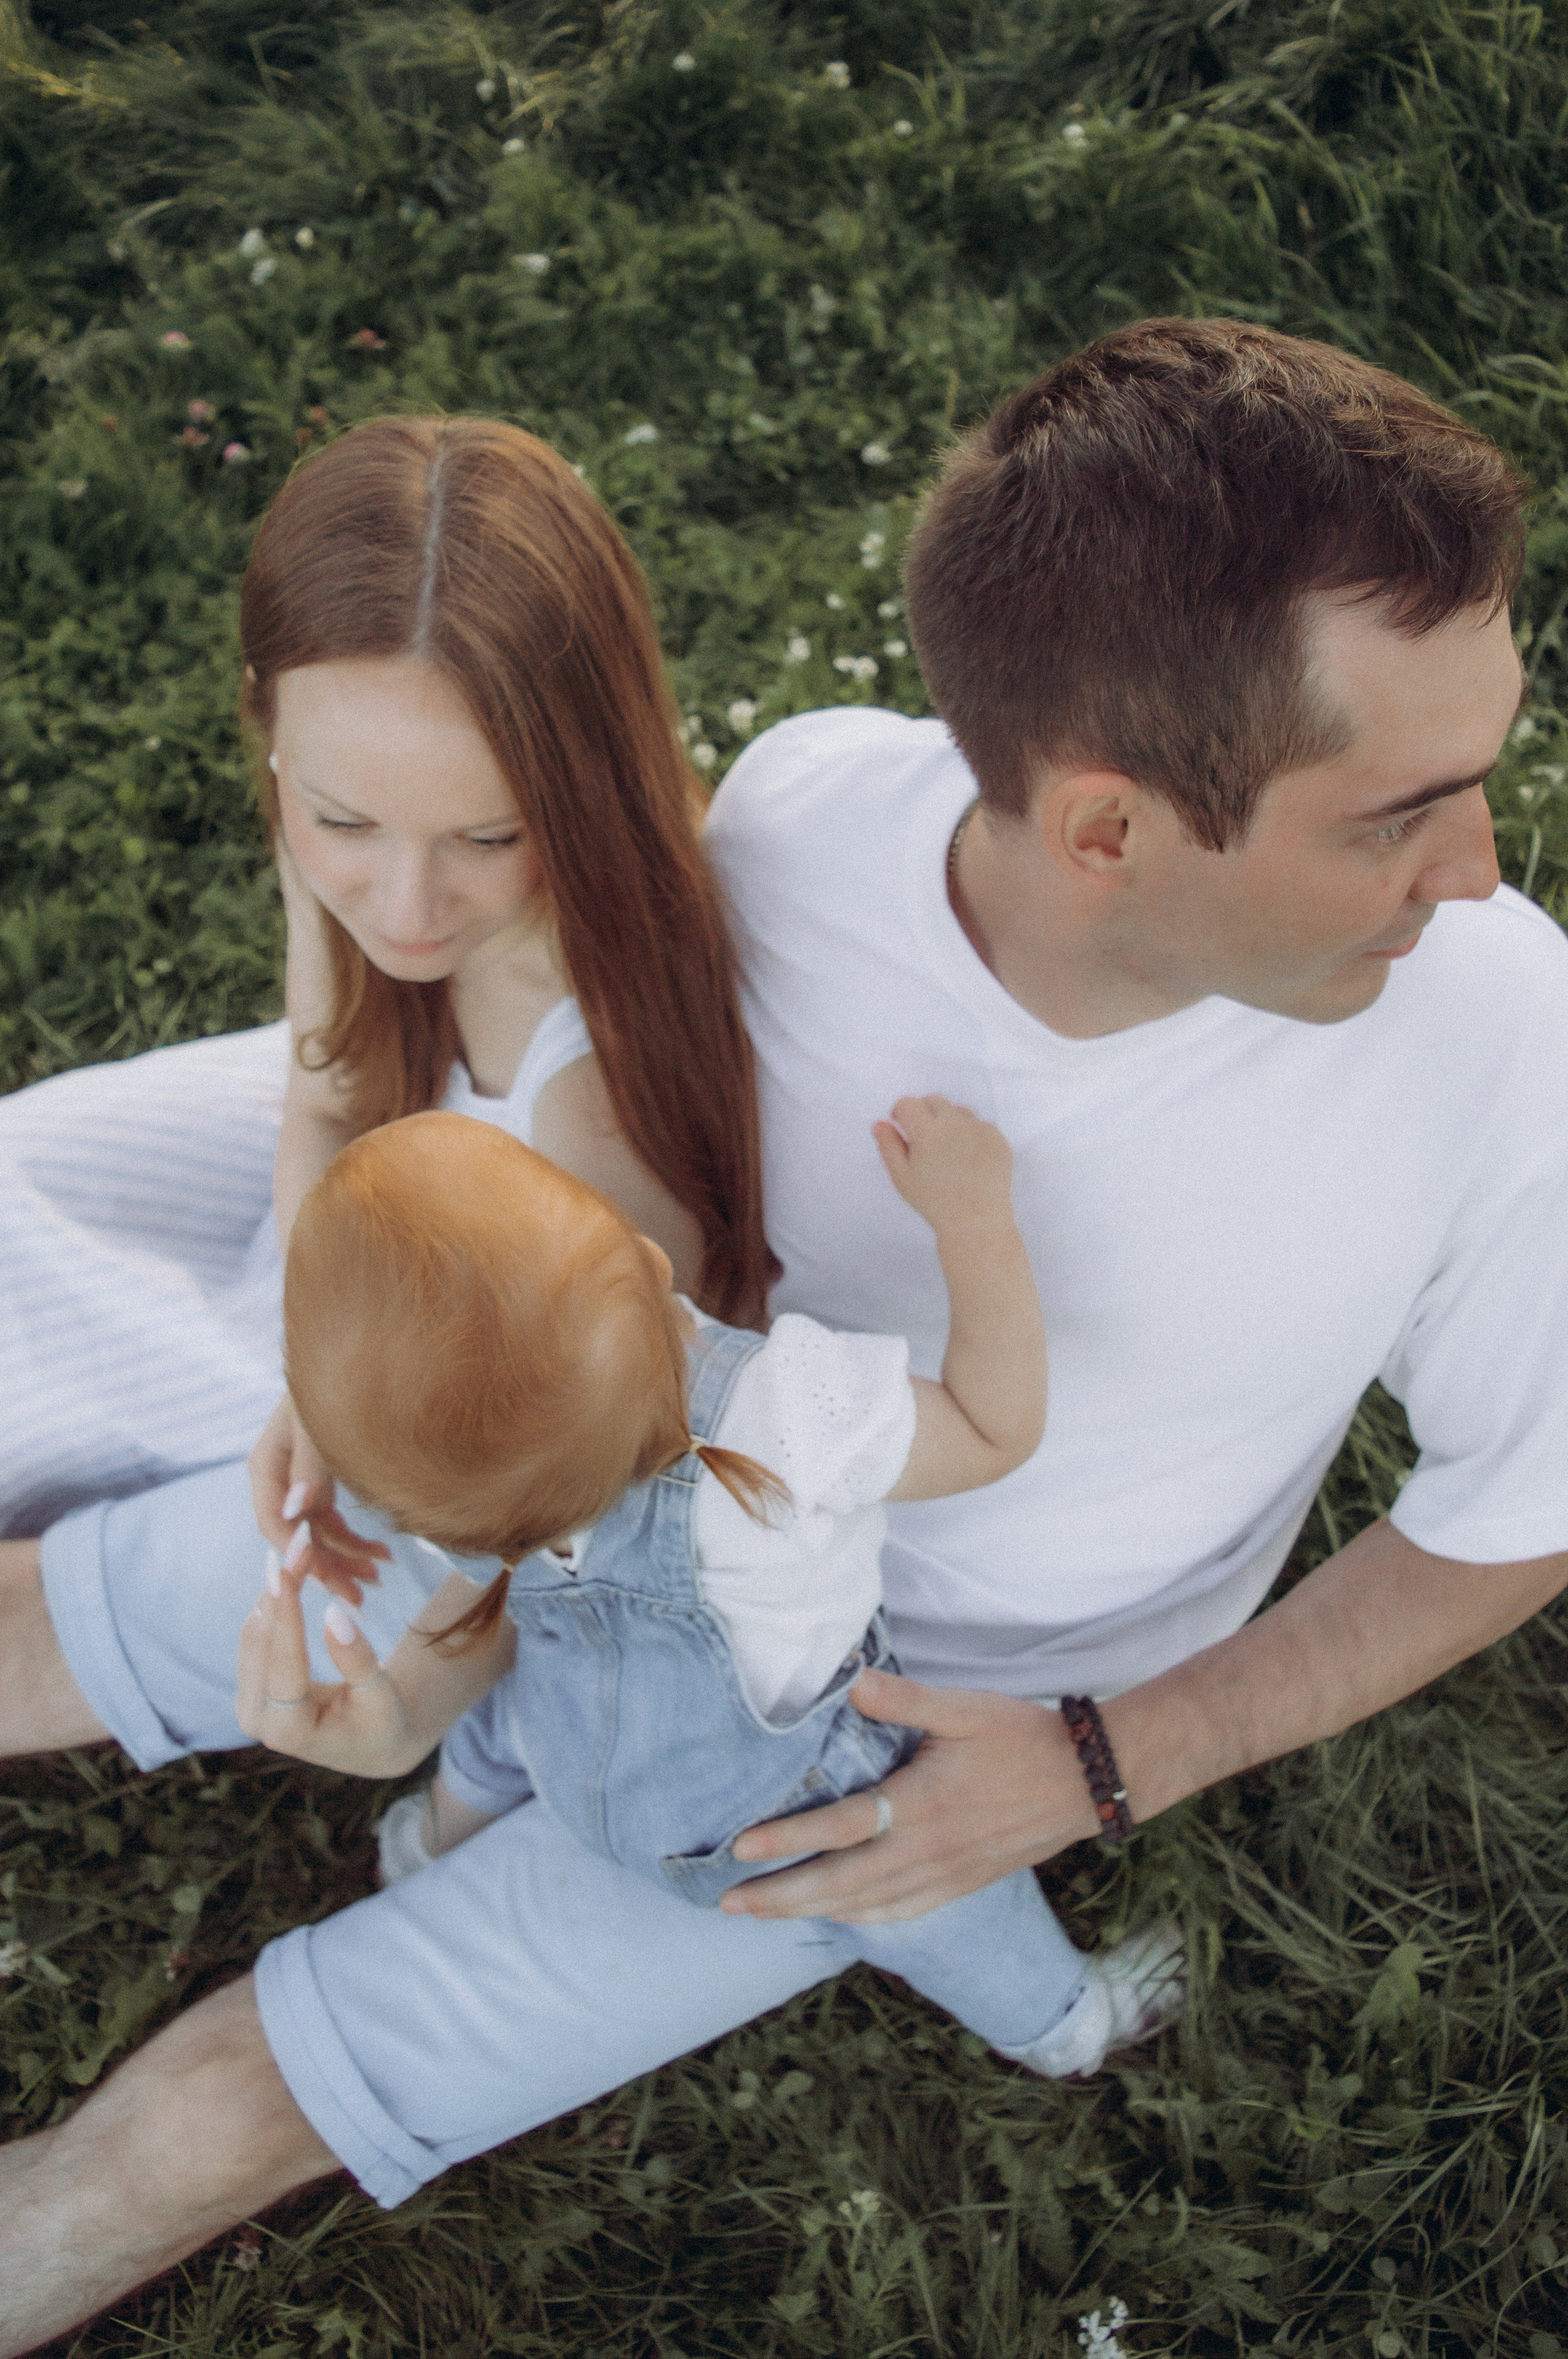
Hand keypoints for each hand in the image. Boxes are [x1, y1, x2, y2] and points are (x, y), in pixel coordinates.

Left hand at [236, 1549, 420, 1776]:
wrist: (370, 1744)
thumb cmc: (383, 1721)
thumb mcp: (380, 1695)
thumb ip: (356, 1659)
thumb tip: (333, 1613)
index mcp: (290, 1730)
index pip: (283, 1662)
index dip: (286, 1611)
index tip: (288, 1566)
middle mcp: (258, 1722)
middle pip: (261, 1643)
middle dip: (280, 1589)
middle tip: (298, 1541)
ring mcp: (250, 1707)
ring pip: (254, 1636)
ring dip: (275, 1591)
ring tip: (298, 1550)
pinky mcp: (251, 1690)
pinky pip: (256, 1639)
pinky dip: (274, 1605)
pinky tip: (291, 1574)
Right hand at [248, 1392, 388, 1606]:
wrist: (365, 1352)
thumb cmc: (341, 1379)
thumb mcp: (321, 1419)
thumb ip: (311, 1464)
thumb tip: (296, 1513)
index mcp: (268, 1463)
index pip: (274, 1521)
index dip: (296, 1552)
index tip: (322, 1577)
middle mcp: (280, 1476)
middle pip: (296, 1535)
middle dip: (327, 1568)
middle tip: (359, 1597)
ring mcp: (302, 1481)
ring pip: (317, 1534)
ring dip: (346, 1559)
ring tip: (377, 1580)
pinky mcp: (325, 1481)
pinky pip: (333, 1521)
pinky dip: (356, 1541)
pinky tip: (384, 1555)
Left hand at [719, 1668, 1100, 1922]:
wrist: (1084, 1783)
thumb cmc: (1020, 1738)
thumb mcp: (964, 1708)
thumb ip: (904, 1699)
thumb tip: (850, 1682)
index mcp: (921, 1806)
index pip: (840, 1828)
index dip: (787, 1839)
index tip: (738, 1847)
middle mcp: (926, 1852)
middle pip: (839, 1884)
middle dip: (779, 1897)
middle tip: (726, 1903)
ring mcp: (943, 1877)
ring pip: (863, 1906)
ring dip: (807, 1912)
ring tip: (761, 1913)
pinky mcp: (959, 1887)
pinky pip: (898, 1913)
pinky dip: (858, 1920)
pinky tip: (835, 1917)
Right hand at [873, 1096, 1013, 1233]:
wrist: (975, 1219)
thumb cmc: (934, 1202)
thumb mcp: (902, 1177)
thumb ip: (889, 1146)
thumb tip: (880, 1123)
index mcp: (927, 1131)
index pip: (908, 1103)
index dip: (901, 1113)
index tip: (901, 1126)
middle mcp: (955, 1123)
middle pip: (934, 1100)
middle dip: (923, 1112)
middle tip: (924, 1140)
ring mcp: (980, 1129)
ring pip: (958, 1111)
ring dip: (949, 1122)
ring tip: (948, 1152)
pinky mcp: (998, 1138)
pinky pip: (980, 1125)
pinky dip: (971, 1135)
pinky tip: (968, 1159)